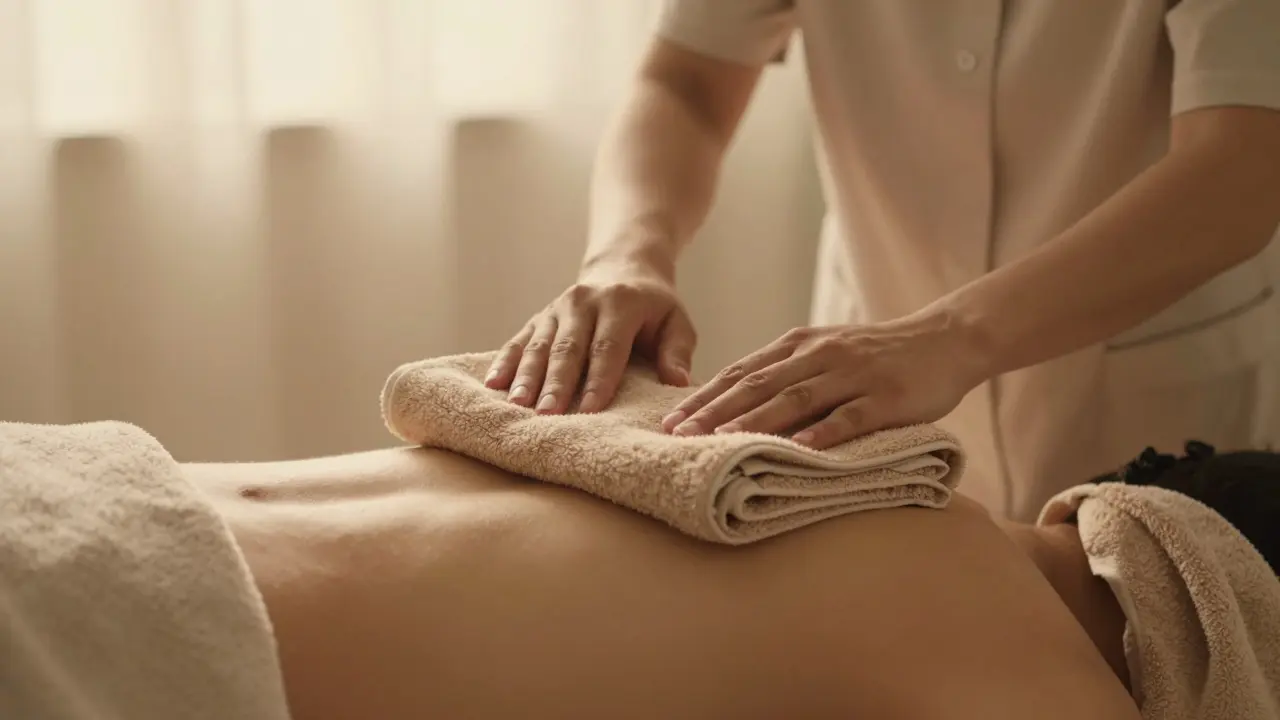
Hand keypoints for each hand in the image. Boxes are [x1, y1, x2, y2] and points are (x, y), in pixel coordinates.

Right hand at [485, 263, 696, 413]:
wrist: (623, 268)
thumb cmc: (654, 307)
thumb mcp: (676, 322)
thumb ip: (677, 351)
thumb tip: (678, 382)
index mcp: (620, 304)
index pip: (608, 347)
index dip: (600, 379)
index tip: (592, 410)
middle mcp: (583, 302)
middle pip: (568, 349)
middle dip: (557, 384)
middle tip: (547, 415)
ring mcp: (556, 309)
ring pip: (539, 346)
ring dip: (527, 377)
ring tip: (518, 406)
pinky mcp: (538, 318)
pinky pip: (518, 341)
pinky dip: (504, 363)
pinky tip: (493, 385)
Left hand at [659, 312, 989, 448]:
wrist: (945, 338)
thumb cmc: (877, 354)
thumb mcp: (824, 353)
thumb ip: (785, 374)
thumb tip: (734, 404)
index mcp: (799, 345)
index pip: (741, 371)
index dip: (704, 396)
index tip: (670, 419)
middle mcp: (819, 355)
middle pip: (757, 385)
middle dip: (713, 411)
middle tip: (678, 435)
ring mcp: (853, 375)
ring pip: (795, 399)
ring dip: (753, 421)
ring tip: (720, 443)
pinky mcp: (886, 396)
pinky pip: (850, 416)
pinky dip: (823, 433)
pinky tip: (798, 449)